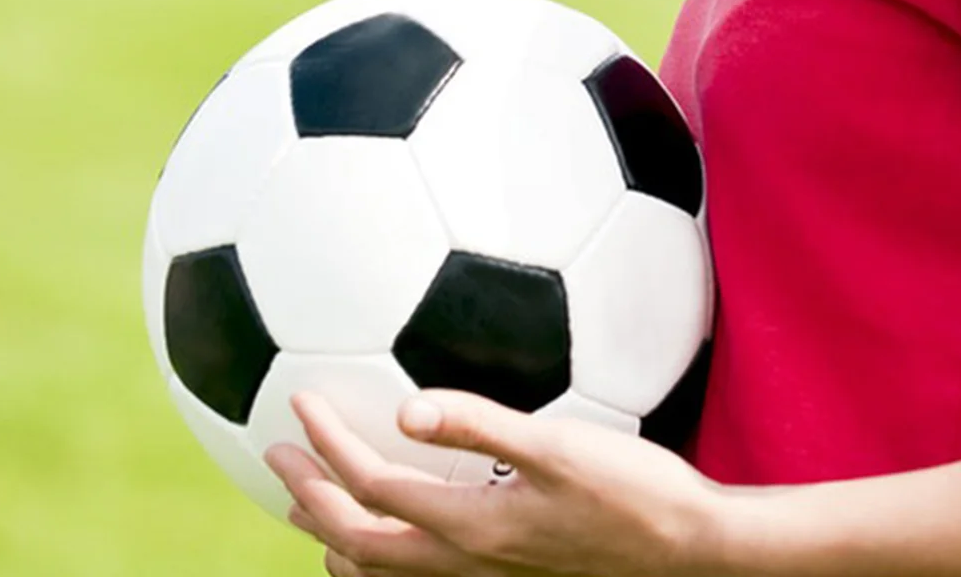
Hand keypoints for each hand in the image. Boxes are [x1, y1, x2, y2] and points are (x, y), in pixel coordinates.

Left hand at [265, 389, 728, 576]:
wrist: (686, 550)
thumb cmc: (633, 491)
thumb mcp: (560, 446)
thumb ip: (482, 425)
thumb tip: (405, 410)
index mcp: (470, 527)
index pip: (373, 488)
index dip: (327, 445)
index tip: (298, 401)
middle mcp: (465, 563)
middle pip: (359, 543)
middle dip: (310, 497)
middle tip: (274, 454)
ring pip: (383, 572)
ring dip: (336, 534)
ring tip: (311, 503)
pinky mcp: (507, 575)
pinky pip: (419, 572)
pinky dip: (384, 550)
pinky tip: (401, 522)